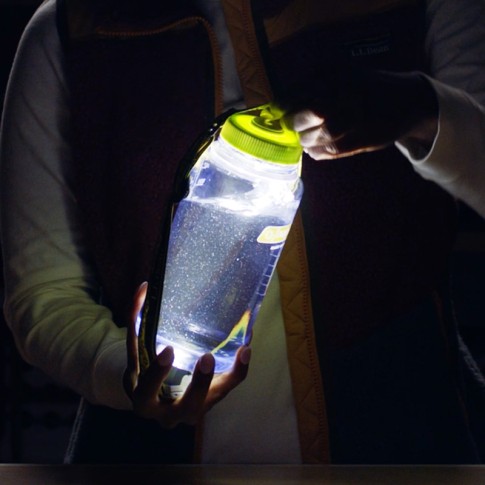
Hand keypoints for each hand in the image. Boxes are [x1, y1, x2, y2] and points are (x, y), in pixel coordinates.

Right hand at [124, 282, 250, 427]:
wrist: (156, 398)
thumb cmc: (144, 370)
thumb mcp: (136, 352)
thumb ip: (138, 322)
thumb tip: (145, 287)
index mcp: (144, 400)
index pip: (147, 390)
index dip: (157, 373)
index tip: (167, 350)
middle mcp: (168, 413)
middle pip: (185, 405)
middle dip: (197, 383)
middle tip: (206, 357)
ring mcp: (192, 410)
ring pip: (211, 399)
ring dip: (228, 376)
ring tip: (242, 350)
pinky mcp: (211, 401)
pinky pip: (228, 388)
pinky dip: (238, 370)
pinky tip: (246, 349)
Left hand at [279, 66, 438, 159]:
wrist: (407, 101)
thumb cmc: (366, 88)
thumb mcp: (341, 75)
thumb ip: (313, 88)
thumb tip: (279, 108)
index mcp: (336, 75)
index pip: (295, 94)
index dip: (282, 107)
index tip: (277, 113)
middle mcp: (345, 94)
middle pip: (304, 116)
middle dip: (294, 124)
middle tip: (293, 126)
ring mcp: (355, 117)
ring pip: (316, 135)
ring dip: (306, 140)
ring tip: (306, 139)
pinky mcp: (362, 139)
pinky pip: (330, 150)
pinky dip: (318, 152)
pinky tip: (317, 148)